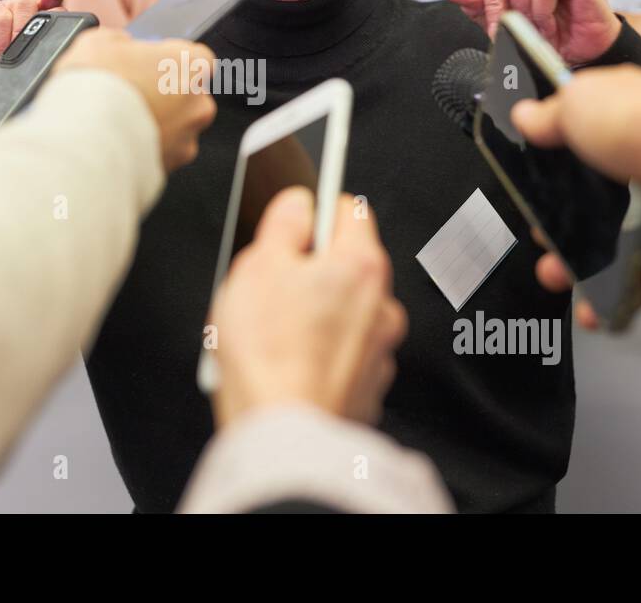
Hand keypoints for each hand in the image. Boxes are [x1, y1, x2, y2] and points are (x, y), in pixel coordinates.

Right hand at [53, 29, 217, 172]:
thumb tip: (120, 45)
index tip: (149, 64)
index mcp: (190, 64)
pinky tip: (121, 143)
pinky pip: (163, 153)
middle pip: (189, 95)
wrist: (84, 139)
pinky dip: (147, 149)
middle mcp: (198, 103)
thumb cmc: (96, 87)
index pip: (196, 57)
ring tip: (121, 123)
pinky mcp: (172, 166)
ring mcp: (187, 138)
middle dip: (166, 95)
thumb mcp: (97, 41)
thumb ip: (118, 40)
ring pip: (177, 128)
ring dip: (157, 125)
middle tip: (131, 95)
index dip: (169, 60)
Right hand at [208, 189, 406, 428]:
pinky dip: (319, 354)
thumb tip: (297, 205)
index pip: (349, 209)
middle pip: (347, 265)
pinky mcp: (367, 388)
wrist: (282, 434)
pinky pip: (342, 355)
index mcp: (361, 265)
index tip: (296, 217)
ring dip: (315, 314)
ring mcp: (378, 351)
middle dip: (311, 270)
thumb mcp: (257, 266)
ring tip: (269, 333)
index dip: (316, 209)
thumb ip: (283, 224)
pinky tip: (285, 364)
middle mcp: (383, 306)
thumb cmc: (269, 354)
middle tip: (269, 284)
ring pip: (344, 313)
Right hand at [510, 66, 640, 326]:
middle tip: (559, 271)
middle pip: (604, 227)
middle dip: (574, 259)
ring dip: (614, 283)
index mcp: (623, 136)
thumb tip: (527, 116)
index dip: (557, 205)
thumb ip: (550, 115)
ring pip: (637, 262)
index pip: (582, 176)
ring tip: (606, 286)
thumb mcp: (580, 103)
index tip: (541, 226)